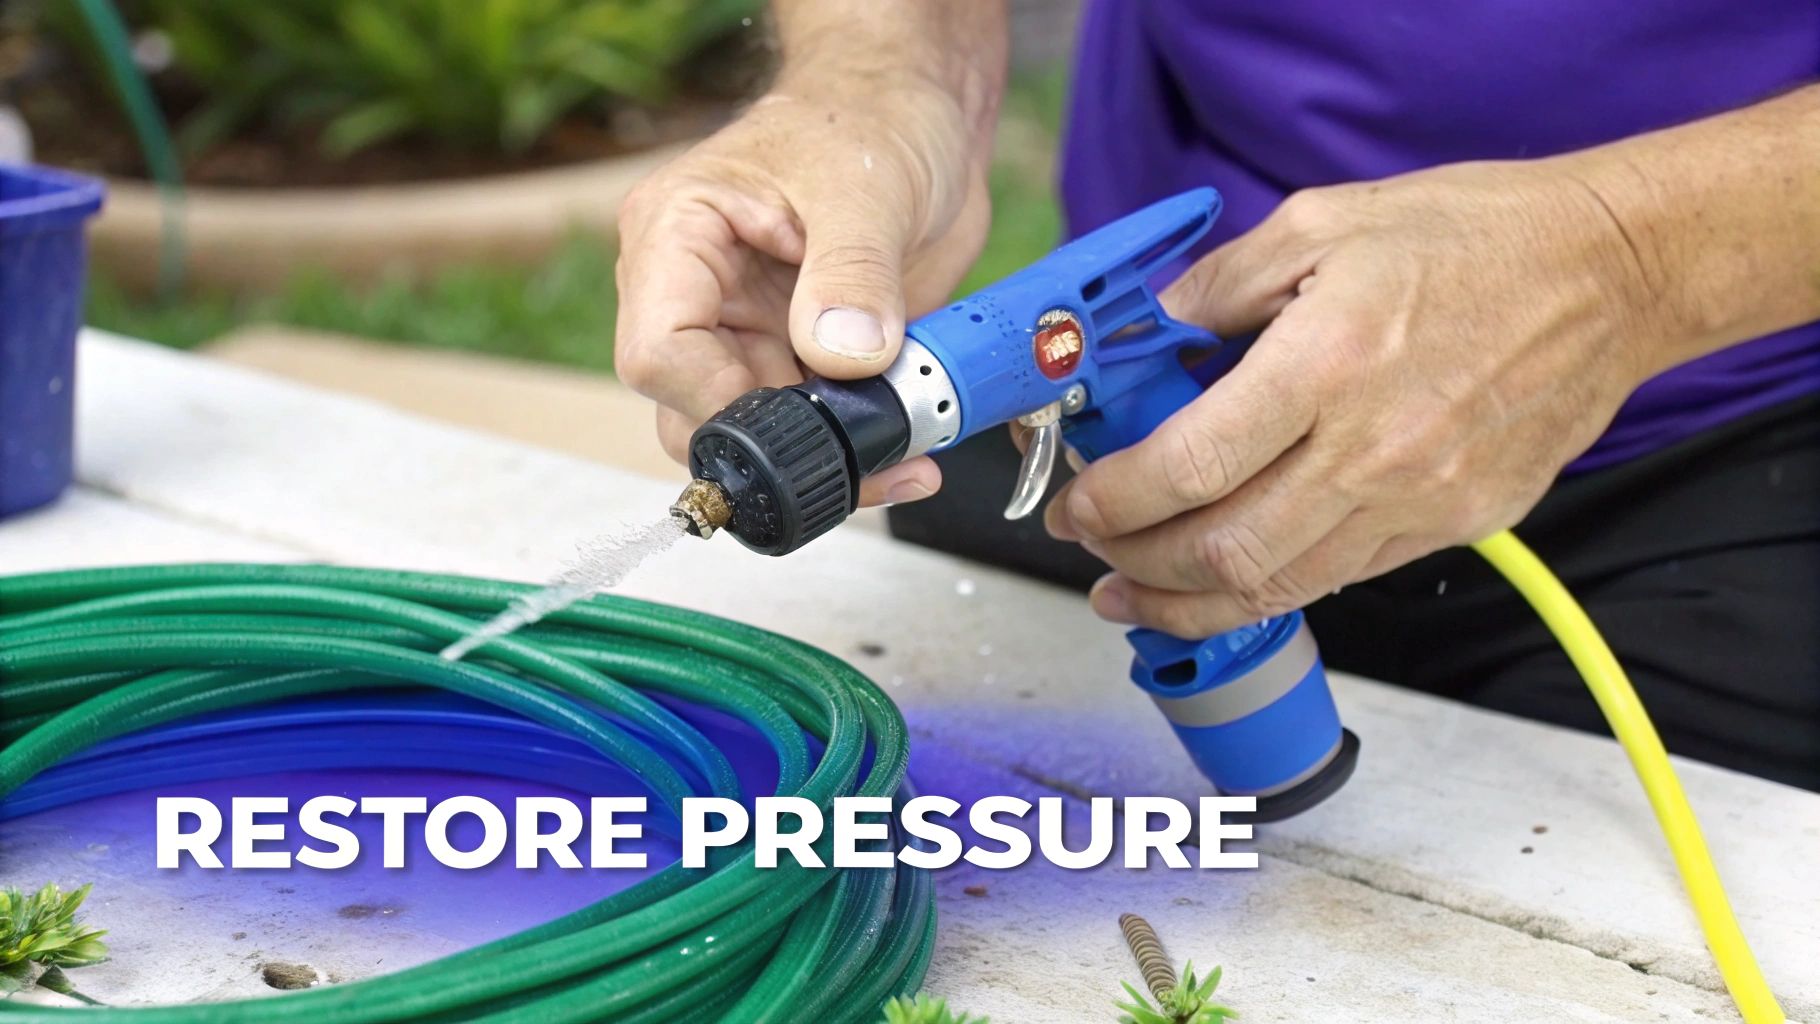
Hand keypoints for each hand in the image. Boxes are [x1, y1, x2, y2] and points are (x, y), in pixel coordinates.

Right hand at [614, 73, 990, 505]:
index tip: (798, 417)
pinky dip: (859, 450)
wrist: (918, 117)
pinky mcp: (798, 361)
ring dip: (826, 458)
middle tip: (866, 452)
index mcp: (675, 237)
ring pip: (751, 437)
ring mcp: (747, 335)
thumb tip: (843, 356)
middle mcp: (697, 298)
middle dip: (776, 447)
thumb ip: (852, 274)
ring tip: (904, 452)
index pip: (657, 350)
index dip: (717, 401)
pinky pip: (811, 430)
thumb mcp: (864, 186)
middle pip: (692, 413)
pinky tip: (911, 449)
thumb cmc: (868, 117)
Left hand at [1047, 159, 1661, 637]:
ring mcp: (1420, 500)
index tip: (1076, 504)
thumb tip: (1139, 338)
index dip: (1114, 501)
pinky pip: (1340, 578)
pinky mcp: (1454, 526)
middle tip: (1095, 552)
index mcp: (1327, 364)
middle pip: (1224, 553)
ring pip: (1280, 588)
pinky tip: (1227, 575)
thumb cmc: (1470, 236)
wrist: (1610, 274)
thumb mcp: (1322, 222)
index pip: (1190, 467)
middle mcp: (1372, 449)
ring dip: (1190, 604)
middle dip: (1136, 566)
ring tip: (1136, 593)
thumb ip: (1217, 286)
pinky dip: (1269, 589)